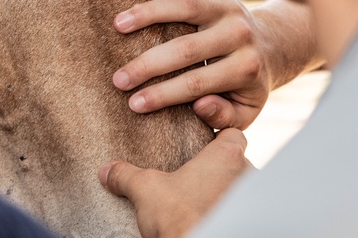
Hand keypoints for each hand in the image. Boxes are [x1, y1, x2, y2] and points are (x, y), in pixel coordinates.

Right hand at [99, 128, 250, 237]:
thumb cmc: (179, 216)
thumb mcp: (144, 190)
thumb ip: (126, 175)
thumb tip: (107, 171)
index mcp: (226, 156)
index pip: (233, 135)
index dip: (218, 139)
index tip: (202, 147)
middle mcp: (246, 175)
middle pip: (237, 162)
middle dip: (220, 169)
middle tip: (196, 177)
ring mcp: (250, 201)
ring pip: (241, 188)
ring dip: (225, 192)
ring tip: (200, 200)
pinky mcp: (249, 221)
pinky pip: (241, 210)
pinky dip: (227, 211)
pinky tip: (208, 216)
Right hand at [113, 0, 271, 128]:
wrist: (271, 49)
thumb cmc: (246, 87)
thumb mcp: (245, 113)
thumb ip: (224, 117)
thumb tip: (199, 105)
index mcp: (245, 69)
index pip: (197, 83)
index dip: (163, 95)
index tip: (133, 104)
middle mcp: (239, 35)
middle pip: (187, 48)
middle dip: (148, 64)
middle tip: (117, 78)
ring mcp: (230, 7)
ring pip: (187, 6)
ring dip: (150, 13)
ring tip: (118, 24)